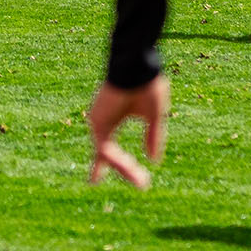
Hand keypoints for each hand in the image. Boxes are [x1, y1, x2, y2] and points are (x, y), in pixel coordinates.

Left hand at [87, 75, 169, 189]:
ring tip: (140, 180)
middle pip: (108, 155)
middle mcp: (102, 120)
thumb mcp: (154, 115)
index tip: (107, 180)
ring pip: (106, 154)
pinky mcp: (97, 122)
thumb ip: (153, 136)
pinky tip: (129, 167)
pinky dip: (116, 160)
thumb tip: (153, 159)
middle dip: (124, 170)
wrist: (138, 66)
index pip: (110, 147)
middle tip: (141, 184)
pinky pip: (104, 149)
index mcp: (114, 117)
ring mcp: (97, 121)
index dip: (114, 164)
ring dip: (123, 168)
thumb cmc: (146, 84)